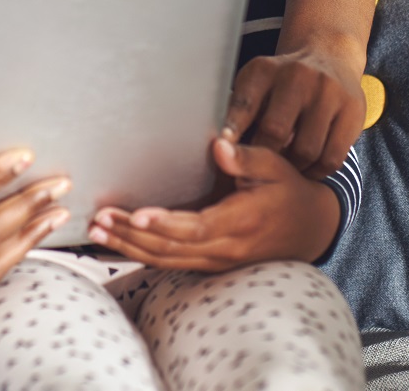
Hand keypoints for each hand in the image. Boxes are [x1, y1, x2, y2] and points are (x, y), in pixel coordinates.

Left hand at [85, 137, 339, 270]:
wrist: (311, 229)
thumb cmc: (290, 192)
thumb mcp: (276, 167)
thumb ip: (247, 158)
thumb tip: (219, 146)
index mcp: (240, 221)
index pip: (197, 227)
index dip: (166, 223)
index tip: (139, 214)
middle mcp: (224, 247)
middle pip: (171, 248)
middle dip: (132, 235)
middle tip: (100, 219)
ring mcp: (215, 260)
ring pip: (166, 260)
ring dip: (130, 247)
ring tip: (97, 231)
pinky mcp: (208, 263)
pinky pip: (171, 263)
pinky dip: (141, 254)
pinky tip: (116, 244)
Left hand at [224, 49, 365, 178]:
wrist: (329, 55)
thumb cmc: (281, 81)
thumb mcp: (256, 83)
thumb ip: (238, 111)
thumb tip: (220, 147)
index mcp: (266, 70)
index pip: (244, 104)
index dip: (232, 131)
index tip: (223, 150)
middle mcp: (298, 76)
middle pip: (275, 131)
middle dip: (265, 157)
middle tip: (259, 170)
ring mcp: (329, 92)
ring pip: (306, 150)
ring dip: (293, 168)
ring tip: (285, 170)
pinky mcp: (353, 110)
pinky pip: (332, 157)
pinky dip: (317, 171)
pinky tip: (308, 168)